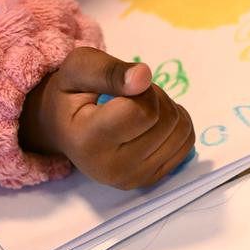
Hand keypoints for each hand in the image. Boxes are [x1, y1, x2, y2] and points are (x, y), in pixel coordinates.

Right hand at [20, 47, 195, 189]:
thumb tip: (144, 76)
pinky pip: (186, 145)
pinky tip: (150, 125)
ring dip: (166, 111)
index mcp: (89, 142)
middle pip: (166, 121)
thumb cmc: (71, 95)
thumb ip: (110, 71)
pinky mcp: (150, 180)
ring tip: (137, 111)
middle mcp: (112, 169)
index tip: (121, 89)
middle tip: (128, 98)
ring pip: (181, 132)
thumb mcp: (79, 68)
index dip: (142, 91)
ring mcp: (133, 180)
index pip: (143, 111)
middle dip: (155, 98)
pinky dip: (175, 126)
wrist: (63, 128)